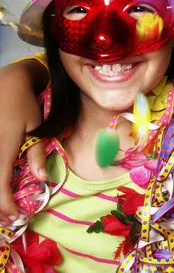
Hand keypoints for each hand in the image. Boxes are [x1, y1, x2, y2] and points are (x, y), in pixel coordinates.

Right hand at [0, 59, 47, 225]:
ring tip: (4, 207)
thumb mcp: (37, 129)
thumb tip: (41, 179)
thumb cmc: (25, 105)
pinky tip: (2, 187)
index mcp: (1, 149)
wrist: (8, 84)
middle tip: (10, 218)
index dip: (5, 205)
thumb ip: (37, 154)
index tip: (16, 216)